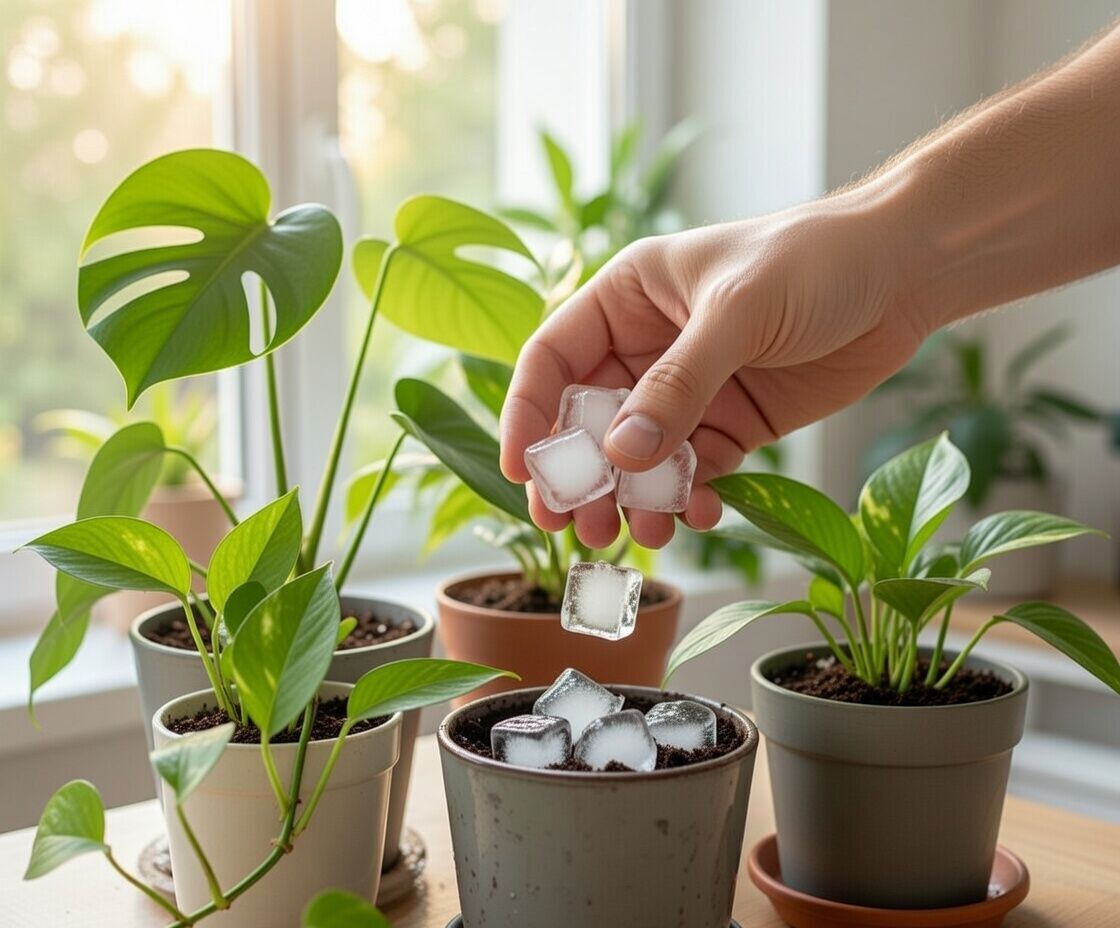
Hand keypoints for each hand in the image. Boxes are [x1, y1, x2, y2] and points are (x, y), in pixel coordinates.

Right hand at [500, 193, 928, 548]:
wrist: (906, 271)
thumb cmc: (814, 259)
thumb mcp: (738, 312)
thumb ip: (679, 384)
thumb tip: (620, 454)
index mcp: (627, 297)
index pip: (554, 357)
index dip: (529, 413)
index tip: (522, 471)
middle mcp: (648, 346)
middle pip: (589, 419)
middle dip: (580, 476)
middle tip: (574, 525)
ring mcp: (691, 389)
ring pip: (640, 457)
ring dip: (633, 497)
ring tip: (638, 533)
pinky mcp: (733, 422)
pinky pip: (695, 471)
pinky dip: (691, 499)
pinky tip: (700, 516)